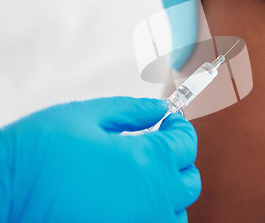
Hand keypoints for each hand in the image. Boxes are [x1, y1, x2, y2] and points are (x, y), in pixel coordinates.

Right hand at [0, 97, 199, 222]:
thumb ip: (131, 110)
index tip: (169, 121)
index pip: (186, 143)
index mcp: (148, 160)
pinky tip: (132, 203)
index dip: (180, 127)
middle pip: (189, 180)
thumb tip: (160, 109)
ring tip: (144, 178)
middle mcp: (153, 199)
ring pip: (177, 213)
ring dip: (170, 193)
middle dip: (178, 160)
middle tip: (156, 147)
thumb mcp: (86, 115)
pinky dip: (154, 217)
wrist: (1, 197)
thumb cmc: (40, 151)